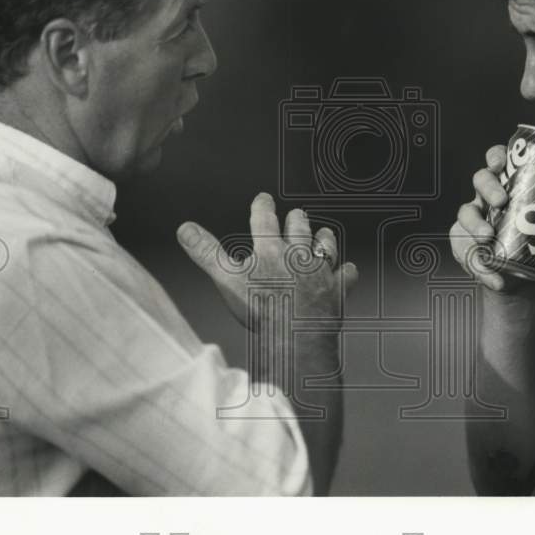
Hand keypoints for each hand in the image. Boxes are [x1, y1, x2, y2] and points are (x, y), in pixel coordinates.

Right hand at [176, 192, 358, 329]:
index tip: (264, 198)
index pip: (264, 218)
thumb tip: (184, 228)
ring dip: (324, 238)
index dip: (263, 206)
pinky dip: (347, 272)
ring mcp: (320, 272)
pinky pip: (346, 276)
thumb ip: (206, 252)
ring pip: (325, 246)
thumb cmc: (260, 309)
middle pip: (299, 228)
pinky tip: (349, 269)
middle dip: (296, 219)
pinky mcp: (336, 291)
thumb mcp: (226, 279)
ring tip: (324, 232)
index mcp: (270, 249)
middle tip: (296, 214)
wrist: (296, 335)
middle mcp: (297, 255)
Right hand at [450, 144, 534, 292]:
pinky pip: (464, 250)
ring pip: (465, 214)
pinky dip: (478, 266)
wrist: (524, 280)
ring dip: (475, 226)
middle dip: (488, 188)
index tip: (501, 162)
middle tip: (501, 201)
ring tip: (488, 239)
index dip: (496, 156)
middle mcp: (487, 198)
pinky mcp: (463, 245)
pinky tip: (494, 276)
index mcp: (508, 185)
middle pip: (479, 180)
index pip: (498, 161)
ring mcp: (473, 221)